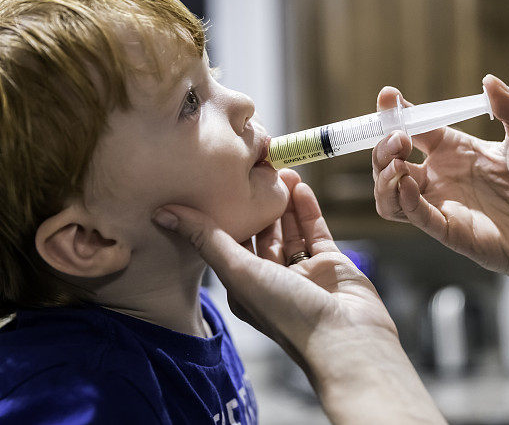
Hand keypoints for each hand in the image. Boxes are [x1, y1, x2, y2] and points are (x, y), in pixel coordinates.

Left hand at [153, 170, 445, 422]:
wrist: (346, 338)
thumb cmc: (287, 312)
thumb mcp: (239, 271)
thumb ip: (206, 238)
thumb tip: (162, 212)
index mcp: (245, 287)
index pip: (229, 244)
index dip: (225, 214)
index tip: (217, 182)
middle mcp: (272, 280)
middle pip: (261, 234)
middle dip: (257, 204)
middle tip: (253, 170)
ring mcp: (303, 272)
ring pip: (289, 229)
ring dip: (283, 202)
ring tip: (279, 169)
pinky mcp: (331, 265)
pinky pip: (315, 231)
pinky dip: (307, 209)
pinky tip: (300, 184)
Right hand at [372, 75, 508, 290]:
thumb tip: (491, 81)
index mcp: (454, 150)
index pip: (414, 127)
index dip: (396, 113)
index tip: (389, 96)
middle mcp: (440, 177)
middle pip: (389, 161)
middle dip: (383, 145)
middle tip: (398, 137)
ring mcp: (441, 204)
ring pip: (389, 193)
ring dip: (383, 176)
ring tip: (397, 163)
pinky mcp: (448, 230)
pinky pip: (415, 216)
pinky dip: (403, 200)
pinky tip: (408, 183)